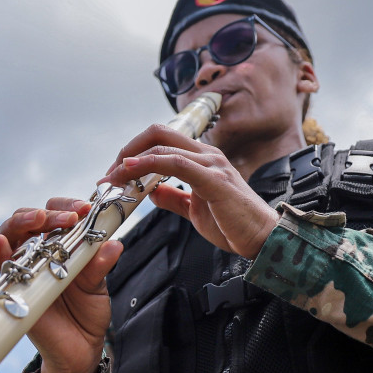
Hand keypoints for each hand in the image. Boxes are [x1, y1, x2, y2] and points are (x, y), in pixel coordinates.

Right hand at [0, 200, 121, 372]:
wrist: (80, 350)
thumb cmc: (86, 314)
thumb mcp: (98, 286)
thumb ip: (100, 265)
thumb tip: (113, 244)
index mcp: (60, 246)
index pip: (56, 214)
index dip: (68, 207)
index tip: (86, 209)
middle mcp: (38, 252)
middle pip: (30, 219)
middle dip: (49, 212)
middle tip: (70, 217)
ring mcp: (24, 268)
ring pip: (10, 234)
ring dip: (23, 222)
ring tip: (38, 219)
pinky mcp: (14, 288)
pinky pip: (1, 266)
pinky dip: (0, 251)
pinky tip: (3, 242)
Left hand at [102, 123, 279, 258]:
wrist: (263, 240)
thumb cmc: (233, 225)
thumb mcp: (194, 209)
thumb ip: (173, 197)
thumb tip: (150, 191)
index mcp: (201, 158)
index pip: (161, 139)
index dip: (132, 151)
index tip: (114, 174)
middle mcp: (206, 154)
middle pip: (158, 133)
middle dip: (127, 149)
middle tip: (109, 174)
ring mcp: (212, 164)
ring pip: (163, 146)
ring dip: (131, 160)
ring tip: (113, 178)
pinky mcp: (215, 180)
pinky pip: (177, 163)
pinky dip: (150, 164)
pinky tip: (133, 172)